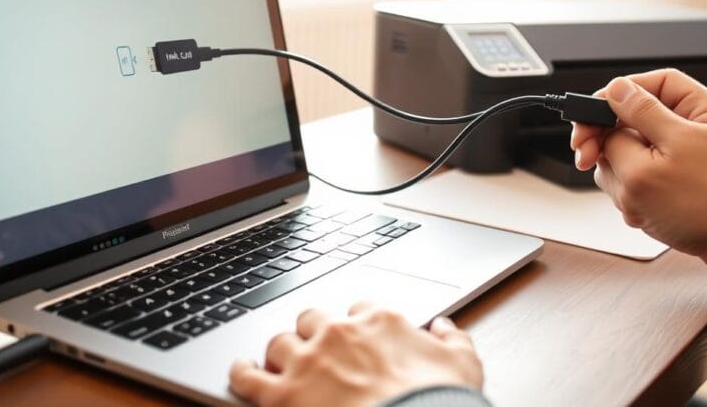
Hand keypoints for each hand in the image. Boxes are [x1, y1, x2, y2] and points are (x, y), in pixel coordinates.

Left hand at [230, 302, 482, 406]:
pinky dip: (241, 374)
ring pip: (279, 343)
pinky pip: (248, 377)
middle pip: (313, 319)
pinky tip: (242, 374)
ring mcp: (307, 362)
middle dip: (314, 333)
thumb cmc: (439, 401)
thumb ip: (454, 339)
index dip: (357, 324)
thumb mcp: (464, 365)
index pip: (360, 308)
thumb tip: (445, 326)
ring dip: (282, 354)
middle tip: (319, 352)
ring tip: (282, 366)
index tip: (358, 338)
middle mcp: (339, 333)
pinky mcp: (282, 395)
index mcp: (380, 320)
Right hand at [570, 69, 706, 272]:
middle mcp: (687, 131)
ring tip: (639, 200)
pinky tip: (649, 213)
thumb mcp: (661, 158)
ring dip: (622, 181)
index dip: (613, 96)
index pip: (646, 85)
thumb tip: (615, 92)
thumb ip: (632, 120)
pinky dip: (635, 200)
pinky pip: (637, 184)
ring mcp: (678, 160)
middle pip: (628, 124)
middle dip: (608, 147)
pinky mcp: (673, 185)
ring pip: (627, 158)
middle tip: (586, 158)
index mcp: (695, 109)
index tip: (588, 115)